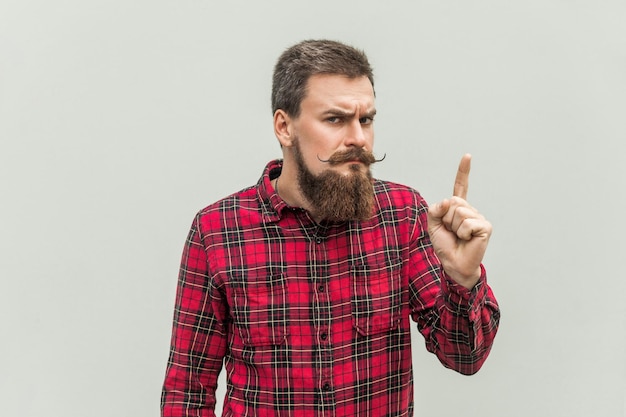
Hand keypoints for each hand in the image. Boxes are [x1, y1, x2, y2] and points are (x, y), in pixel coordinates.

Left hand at [427, 154, 491, 288]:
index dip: (464, 171)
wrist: (453, 263)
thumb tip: (448, 201)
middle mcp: (470, 210)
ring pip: (459, 212)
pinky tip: (467, 240)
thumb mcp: (432, 225)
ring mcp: (479, 218)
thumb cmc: (445, 245)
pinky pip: (467, 223)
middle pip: (453, 202)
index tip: (467, 156)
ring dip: (453, 227)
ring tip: (458, 237)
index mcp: (458, 208)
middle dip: (446, 218)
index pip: (461, 186)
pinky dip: (463, 233)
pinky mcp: (485, 227)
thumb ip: (435, 209)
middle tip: (451, 232)